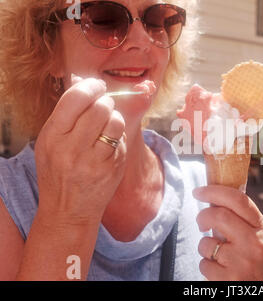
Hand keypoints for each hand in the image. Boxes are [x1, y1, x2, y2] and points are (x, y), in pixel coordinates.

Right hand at [35, 76, 128, 224]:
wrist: (68, 212)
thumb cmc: (59, 171)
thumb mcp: (51, 142)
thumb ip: (66, 113)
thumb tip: (82, 80)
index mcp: (52, 136)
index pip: (75, 98)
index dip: (91, 86)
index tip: (98, 85)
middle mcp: (71, 147)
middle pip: (100, 107)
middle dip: (106, 102)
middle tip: (104, 106)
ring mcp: (93, 160)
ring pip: (115, 122)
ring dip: (115, 118)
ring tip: (108, 126)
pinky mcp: (112, 169)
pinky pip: (121, 141)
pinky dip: (118, 139)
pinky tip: (108, 147)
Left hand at [194, 186, 262, 280]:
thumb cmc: (255, 261)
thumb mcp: (256, 236)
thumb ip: (241, 219)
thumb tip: (214, 198)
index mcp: (260, 228)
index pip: (238, 200)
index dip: (214, 191)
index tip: (198, 191)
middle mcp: (254, 243)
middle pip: (219, 216)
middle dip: (202, 216)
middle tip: (201, 223)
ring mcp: (242, 261)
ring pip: (207, 243)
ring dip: (204, 247)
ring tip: (216, 253)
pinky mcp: (229, 278)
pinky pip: (204, 264)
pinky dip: (206, 265)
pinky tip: (218, 269)